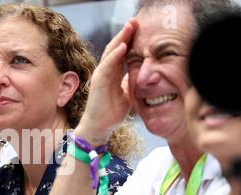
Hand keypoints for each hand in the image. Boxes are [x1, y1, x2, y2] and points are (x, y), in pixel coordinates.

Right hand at [76, 19, 137, 145]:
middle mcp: (106, 72)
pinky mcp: (98, 82)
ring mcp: (101, 76)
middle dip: (126, 34)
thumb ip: (131, 83)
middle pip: (116, 48)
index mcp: (113, 74)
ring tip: (130, 26)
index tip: (141, 29)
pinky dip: (114, 55)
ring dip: (120, 39)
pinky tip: (123, 46)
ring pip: (111, 53)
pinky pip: (106, 66)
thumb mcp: (127, 94)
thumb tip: (142, 76)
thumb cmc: (111, 113)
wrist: (100, 127)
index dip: (130, 40)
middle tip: (136, 21)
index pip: (122, 53)